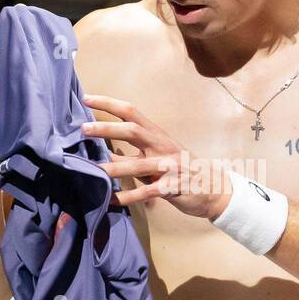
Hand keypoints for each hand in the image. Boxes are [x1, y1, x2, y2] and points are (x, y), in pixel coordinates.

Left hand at [82, 95, 231, 219]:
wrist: (215, 189)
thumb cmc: (181, 171)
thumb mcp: (157, 157)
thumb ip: (133, 155)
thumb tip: (105, 153)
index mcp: (157, 135)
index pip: (131, 112)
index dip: (108, 104)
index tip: (87, 99)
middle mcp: (162, 146)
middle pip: (133, 131)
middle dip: (107, 129)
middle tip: (83, 129)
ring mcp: (169, 166)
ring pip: (137, 165)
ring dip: (113, 168)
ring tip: (92, 171)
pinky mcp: (173, 187)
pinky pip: (147, 192)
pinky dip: (128, 197)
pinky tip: (111, 200)